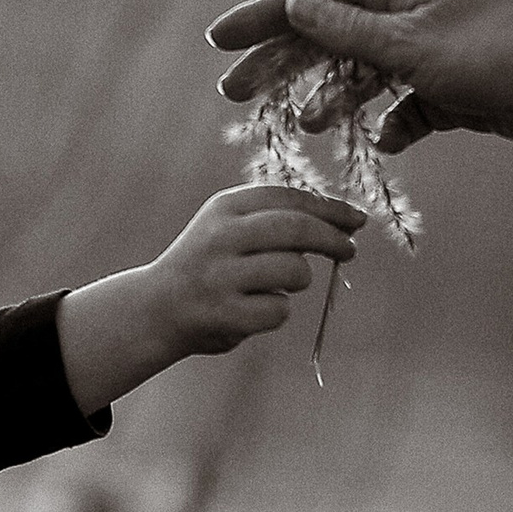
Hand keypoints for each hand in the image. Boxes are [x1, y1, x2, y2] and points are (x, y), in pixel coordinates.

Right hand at [157, 181, 366, 350]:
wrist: (156, 309)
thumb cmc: (211, 265)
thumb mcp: (232, 228)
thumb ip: (276, 219)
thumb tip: (343, 222)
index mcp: (224, 207)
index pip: (288, 197)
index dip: (329, 208)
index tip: (356, 220)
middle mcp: (221, 236)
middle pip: (296, 228)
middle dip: (332, 238)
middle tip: (350, 249)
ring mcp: (220, 276)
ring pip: (294, 270)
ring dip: (298, 280)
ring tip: (276, 285)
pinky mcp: (224, 314)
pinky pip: (279, 310)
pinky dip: (276, 313)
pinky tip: (251, 311)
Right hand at [209, 0, 512, 155]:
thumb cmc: (493, 45)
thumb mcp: (409, 40)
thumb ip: (347, 30)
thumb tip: (293, 5)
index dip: (263, 20)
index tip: (219, 43)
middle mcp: (407, 17)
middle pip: (327, 40)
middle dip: (282, 66)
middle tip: (235, 95)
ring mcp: (430, 58)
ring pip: (364, 80)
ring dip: (335, 101)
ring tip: (310, 125)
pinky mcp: (455, 96)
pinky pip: (409, 114)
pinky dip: (395, 128)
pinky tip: (385, 142)